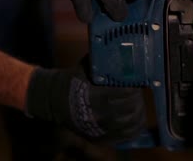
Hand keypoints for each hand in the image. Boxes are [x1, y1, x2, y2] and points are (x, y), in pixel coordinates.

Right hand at [25, 57, 145, 141]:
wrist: (54, 99)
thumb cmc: (75, 78)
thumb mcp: (89, 67)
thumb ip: (108, 62)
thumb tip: (128, 55)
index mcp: (96, 94)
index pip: (126, 92)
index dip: (135, 87)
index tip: (137, 82)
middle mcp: (98, 113)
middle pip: (131, 107)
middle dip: (137, 98)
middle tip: (137, 92)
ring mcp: (99, 128)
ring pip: (131, 122)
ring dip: (138, 112)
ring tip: (137, 104)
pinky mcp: (100, 137)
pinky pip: (125, 135)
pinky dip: (134, 127)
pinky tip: (136, 119)